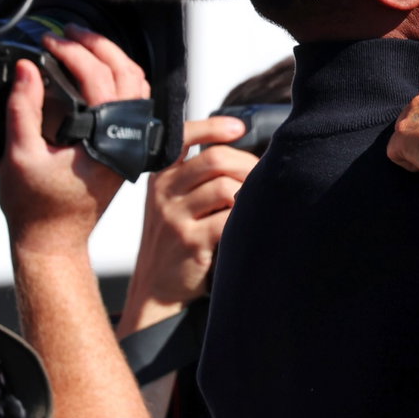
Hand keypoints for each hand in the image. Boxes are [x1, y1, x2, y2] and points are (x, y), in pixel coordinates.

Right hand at [0, 27, 148, 256]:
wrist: (53, 238)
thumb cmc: (37, 206)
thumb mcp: (20, 155)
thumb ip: (23, 108)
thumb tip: (27, 68)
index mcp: (106, 141)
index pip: (99, 80)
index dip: (72, 53)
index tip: (48, 42)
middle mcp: (126, 139)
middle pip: (127, 74)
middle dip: (98, 45)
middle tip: (69, 32)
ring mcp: (130, 142)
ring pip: (135, 85)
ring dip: (111, 58)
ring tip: (80, 43)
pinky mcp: (125, 144)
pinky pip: (131, 101)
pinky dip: (116, 78)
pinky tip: (93, 70)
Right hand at [123, 115, 257, 326]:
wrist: (156, 289)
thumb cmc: (174, 242)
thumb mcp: (173, 204)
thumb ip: (196, 178)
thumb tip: (243, 153)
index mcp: (160, 177)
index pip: (182, 137)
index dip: (213, 127)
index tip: (239, 127)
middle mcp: (163, 192)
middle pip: (215, 160)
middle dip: (247, 165)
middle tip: (262, 180)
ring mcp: (175, 217)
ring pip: (225, 187)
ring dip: (249, 194)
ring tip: (254, 206)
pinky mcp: (190, 241)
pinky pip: (229, 219)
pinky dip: (245, 219)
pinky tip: (247, 225)